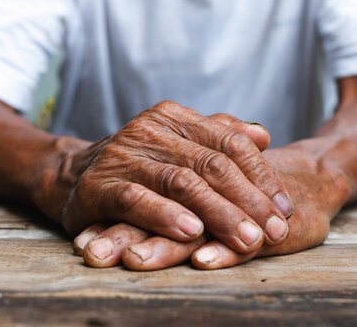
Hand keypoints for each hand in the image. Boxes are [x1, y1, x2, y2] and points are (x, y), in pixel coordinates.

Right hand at [74, 140, 349, 269]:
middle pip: (211, 164)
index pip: (230, 144)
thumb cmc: (138, 164)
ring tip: (246, 239)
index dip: (262, 177)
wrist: (71, 174)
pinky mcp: (100, 185)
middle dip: (249, 201)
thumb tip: (262, 134)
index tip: (285, 209)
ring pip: (181, 182)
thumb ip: (218, 136)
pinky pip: (137, 199)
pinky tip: (192, 232)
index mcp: (173, 118)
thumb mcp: (178, 144)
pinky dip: (166, 215)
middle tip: (274, 231)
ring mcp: (124, 156)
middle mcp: (149, 130)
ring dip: (219, 213)